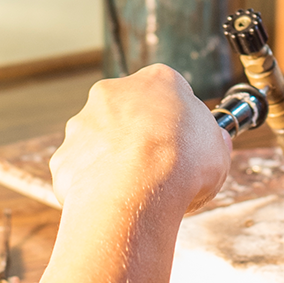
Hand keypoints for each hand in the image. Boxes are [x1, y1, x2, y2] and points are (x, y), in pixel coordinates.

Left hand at [50, 65, 231, 213]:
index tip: (186, 144)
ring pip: (101, 140)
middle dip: (141, 136)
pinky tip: (113, 200)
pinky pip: (82, 169)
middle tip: (160, 167)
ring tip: (136, 190)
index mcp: (157, 81)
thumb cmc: (181, 167)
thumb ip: (212, 139)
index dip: (179, 121)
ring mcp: (84, 123)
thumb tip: (213, 141)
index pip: (170, 92)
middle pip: (130, 111)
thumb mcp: (218, 149)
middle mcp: (114, 93)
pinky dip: (94, 184)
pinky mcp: (65, 155)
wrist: (135, 194)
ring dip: (115, 159)